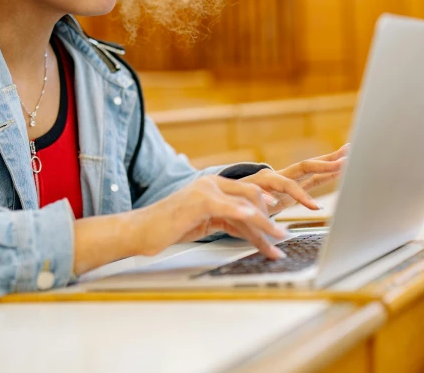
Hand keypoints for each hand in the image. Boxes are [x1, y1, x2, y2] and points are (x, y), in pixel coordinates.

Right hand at [131, 175, 288, 259]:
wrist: (140, 231)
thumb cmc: (166, 229)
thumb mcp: (203, 223)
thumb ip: (225, 220)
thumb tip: (249, 232)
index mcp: (213, 186)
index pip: (248, 196)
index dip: (266, 213)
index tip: (278, 229)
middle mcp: (212, 183)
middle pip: (253, 196)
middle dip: (271, 217)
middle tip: (284, 236)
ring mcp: (206, 190)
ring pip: (247, 205)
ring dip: (265, 225)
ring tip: (278, 240)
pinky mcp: (201, 201)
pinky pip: (231, 209)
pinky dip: (248, 217)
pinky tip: (261, 226)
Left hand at [241, 144, 348, 215]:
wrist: (233, 196)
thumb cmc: (236, 202)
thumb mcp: (242, 205)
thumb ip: (255, 204)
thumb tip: (268, 203)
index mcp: (266, 179)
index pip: (288, 185)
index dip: (301, 196)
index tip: (315, 209)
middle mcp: (280, 174)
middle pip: (305, 166)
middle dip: (324, 163)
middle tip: (344, 160)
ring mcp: (288, 178)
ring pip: (312, 167)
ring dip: (330, 161)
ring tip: (349, 153)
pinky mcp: (294, 184)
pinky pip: (313, 177)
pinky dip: (327, 172)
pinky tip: (341, 166)